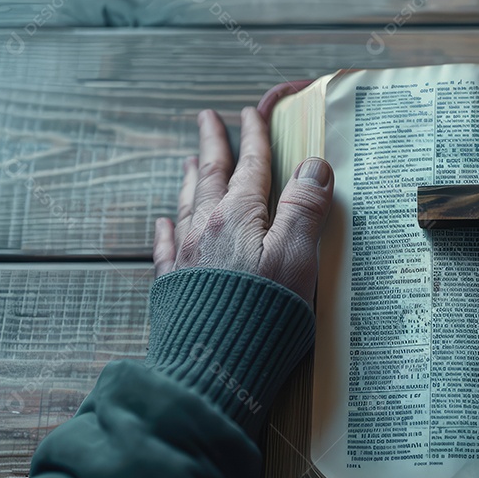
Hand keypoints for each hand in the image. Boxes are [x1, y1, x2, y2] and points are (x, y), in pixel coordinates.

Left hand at [153, 107, 333, 301]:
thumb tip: (314, 165)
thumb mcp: (297, 258)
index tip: (251, 112)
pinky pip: (165, 246)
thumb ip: (305, 210)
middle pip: (210, 175)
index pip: (250, 167)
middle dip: (213, 144)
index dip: (254, 137)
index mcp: (239, 217)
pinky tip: (163, 222)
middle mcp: (207, 229)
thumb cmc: (264, 314)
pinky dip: (165, 228)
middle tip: (208, 118)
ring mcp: (186, 256)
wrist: (216, 365)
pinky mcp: (174, 285)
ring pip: (187, 204)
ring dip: (190, 178)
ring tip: (188, 160)